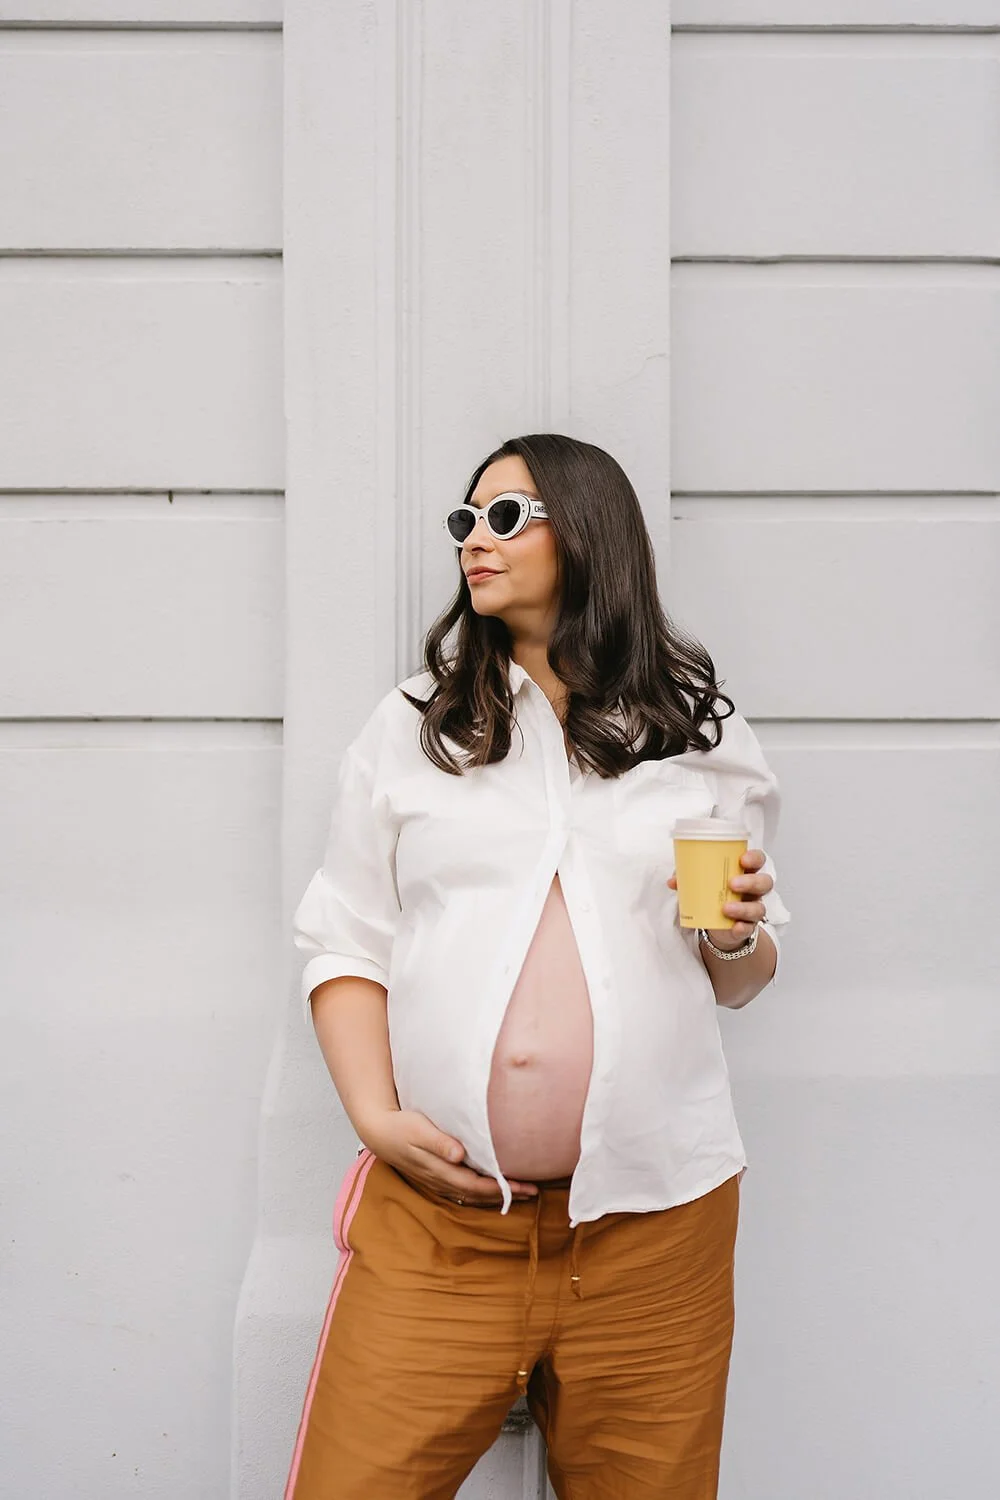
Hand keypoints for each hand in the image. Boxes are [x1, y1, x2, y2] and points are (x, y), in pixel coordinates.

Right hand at [361, 1108, 538, 1204]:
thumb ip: (439, 1142)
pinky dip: (484, 1192)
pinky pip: (466, 1190)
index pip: (477, 1185)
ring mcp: (439, 1181)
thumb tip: (459, 1155)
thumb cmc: (401, 1127)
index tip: (524, 1186)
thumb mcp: (419, 1130)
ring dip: (497, 1195)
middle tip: (533, 1192)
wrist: (380, 1132)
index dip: (502, 1188)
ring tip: (521, 1193)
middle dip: (506, 1195)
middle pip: (479, 1194)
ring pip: (473, 1195)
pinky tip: (494, 1188)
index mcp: (440, 1171)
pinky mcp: (438, 1176)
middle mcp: (442, 1181)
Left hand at [667, 848, 772, 950]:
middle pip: (764, 882)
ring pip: (759, 907)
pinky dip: (743, 927)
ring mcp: (752, 908)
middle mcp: (753, 890)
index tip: (742, 859)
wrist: (715, 923)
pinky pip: (750, 928)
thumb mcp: (701, 883)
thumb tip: (673, 880)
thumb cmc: (712, 894)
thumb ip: (688, 878)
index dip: (755, 858)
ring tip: (726, 907)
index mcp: (745, 872)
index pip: (758, 860)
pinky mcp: (747, 927)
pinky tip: (735, 927)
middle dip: (750, 882)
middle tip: (732, 883)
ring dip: (744, 907)